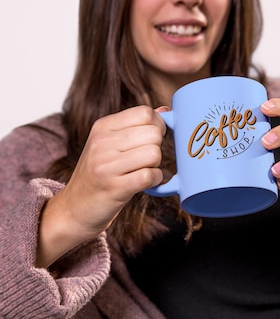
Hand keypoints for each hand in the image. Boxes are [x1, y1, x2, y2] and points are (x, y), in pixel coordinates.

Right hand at [37, 105, 166, 266]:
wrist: (74, 208)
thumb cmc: (98, 175)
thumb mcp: (109, 144)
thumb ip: (136, 126)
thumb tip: (165, 110)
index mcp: (102, 127)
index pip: (145, 113)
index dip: (158, 125)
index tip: (151, 139)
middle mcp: (102, 143)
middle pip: (154, 133)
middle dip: (157, 147)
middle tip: (145, 159)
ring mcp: (106, 165)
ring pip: (154, 154)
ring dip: (156, 165)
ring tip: (142, 171)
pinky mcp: (115, 187)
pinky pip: (150, 176)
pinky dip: (155, 181)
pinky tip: (144, 183)